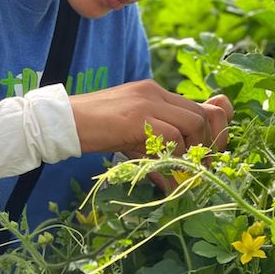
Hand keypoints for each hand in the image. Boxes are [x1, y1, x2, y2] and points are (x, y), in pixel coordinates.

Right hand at [69, 79, 232, 157]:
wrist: (62, 122)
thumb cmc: (94, 132)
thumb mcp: (132, 139)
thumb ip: (156, 152)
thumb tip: (177, 182)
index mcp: (155, 93)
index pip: (199, 107)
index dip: (212, 133)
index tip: (209, 158)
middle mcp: (155, 91)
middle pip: (202, 114)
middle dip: (210, 145)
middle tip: (204, 170)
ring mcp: (147, 101)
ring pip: (193, 123)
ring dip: (194, 153)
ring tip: (184, 173)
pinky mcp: (138, 115)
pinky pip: (173, 135)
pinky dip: (176, 156)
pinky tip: (167, 173)